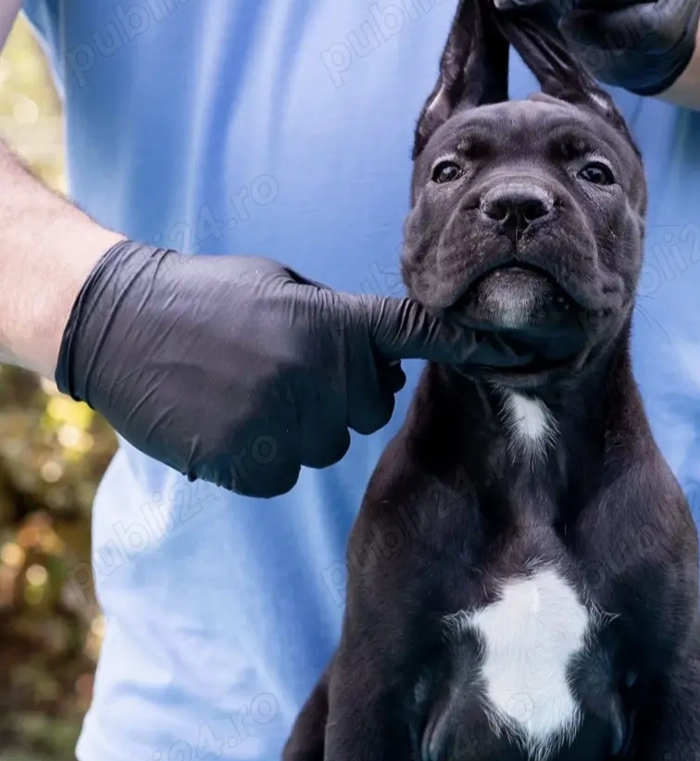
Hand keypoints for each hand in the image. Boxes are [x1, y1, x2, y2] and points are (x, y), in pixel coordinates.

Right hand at [56, 241, 527, 496]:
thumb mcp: (283, 287)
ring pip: (326, 444)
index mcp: (332, 325)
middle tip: (285, 364)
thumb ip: (342, 323)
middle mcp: (318, 377)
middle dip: (342, 391)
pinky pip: (285, 473)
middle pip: (371, 408)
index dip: (473, 345)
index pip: (418, 338)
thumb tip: (388, 363)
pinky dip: (262, 455)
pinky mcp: (248, 465)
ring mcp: (283, 426)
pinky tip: (226, 420)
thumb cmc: (207, 295)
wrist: (116, 323)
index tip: (523, 352)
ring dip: (299, 425)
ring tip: (244, 387)